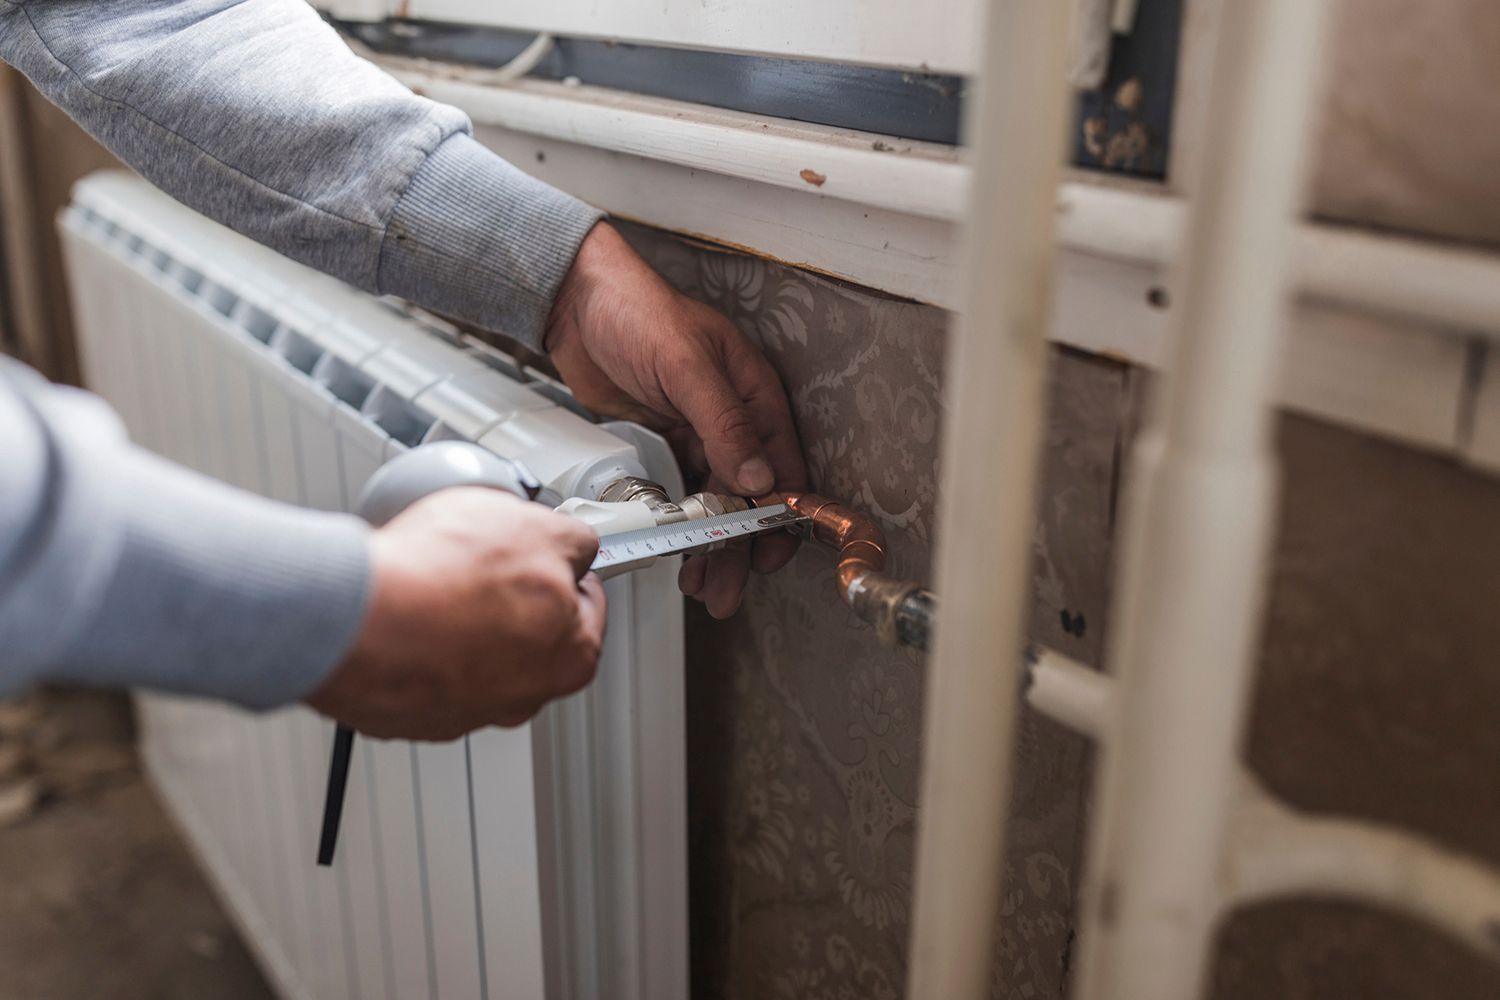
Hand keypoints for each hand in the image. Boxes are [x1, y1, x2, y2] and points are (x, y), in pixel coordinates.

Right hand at [306, 488, 606, 740]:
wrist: (356, 622)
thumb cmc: (446, 581)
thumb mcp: (538, 527)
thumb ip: (572, 542)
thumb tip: (574, 544)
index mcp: (570, 657)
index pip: (587, 608)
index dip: (564, 569)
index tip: (546, 555)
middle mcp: (521, 697)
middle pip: (530, 636)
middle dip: (510, 597)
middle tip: (482, 562)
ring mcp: (460, 710)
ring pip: (472, 655)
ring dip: (459, 622)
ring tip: (432, 581)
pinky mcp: (406, 712)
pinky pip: (422, 669)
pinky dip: (417, 643)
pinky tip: (403, 609)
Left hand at [545, 222, 807, 617]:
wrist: (573, 302)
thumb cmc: (637, 310)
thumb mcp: (686, 365)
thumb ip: (724, 423)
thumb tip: (758, 479)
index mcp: (754, 393)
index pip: (782, 465)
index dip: (780, 515)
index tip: (768, 555)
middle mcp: (733, 416)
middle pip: (748, 495)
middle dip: (741, 545)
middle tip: (728, 588)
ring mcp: (697, 431)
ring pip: (715, 501)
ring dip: (711, 543)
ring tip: (702, 584)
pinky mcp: (664, 442)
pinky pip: (680, 493)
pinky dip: (682, 525)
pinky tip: (677, 549)